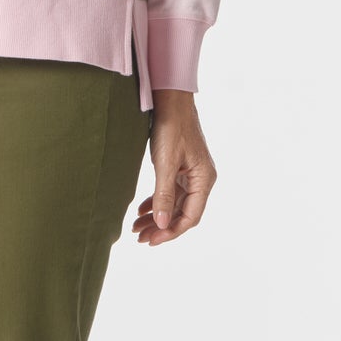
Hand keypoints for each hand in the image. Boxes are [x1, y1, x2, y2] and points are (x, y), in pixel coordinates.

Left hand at [133, 89, 216, 245]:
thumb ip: (164, 195)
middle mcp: (201, 180)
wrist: (170, 100)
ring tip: (136, 228)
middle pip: (182, 213)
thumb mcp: (165, 164)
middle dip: (161, 227)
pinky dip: (157, 202)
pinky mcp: (181, 167)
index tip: (151, 240)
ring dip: (157, 216)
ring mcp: (191, 174)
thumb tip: (163, 224)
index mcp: (204, 180)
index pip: (190, 217)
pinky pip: (170, 192)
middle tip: (140, 238)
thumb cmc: (171, 128)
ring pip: (174, 204)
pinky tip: (141, 210)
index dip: (171, 231)